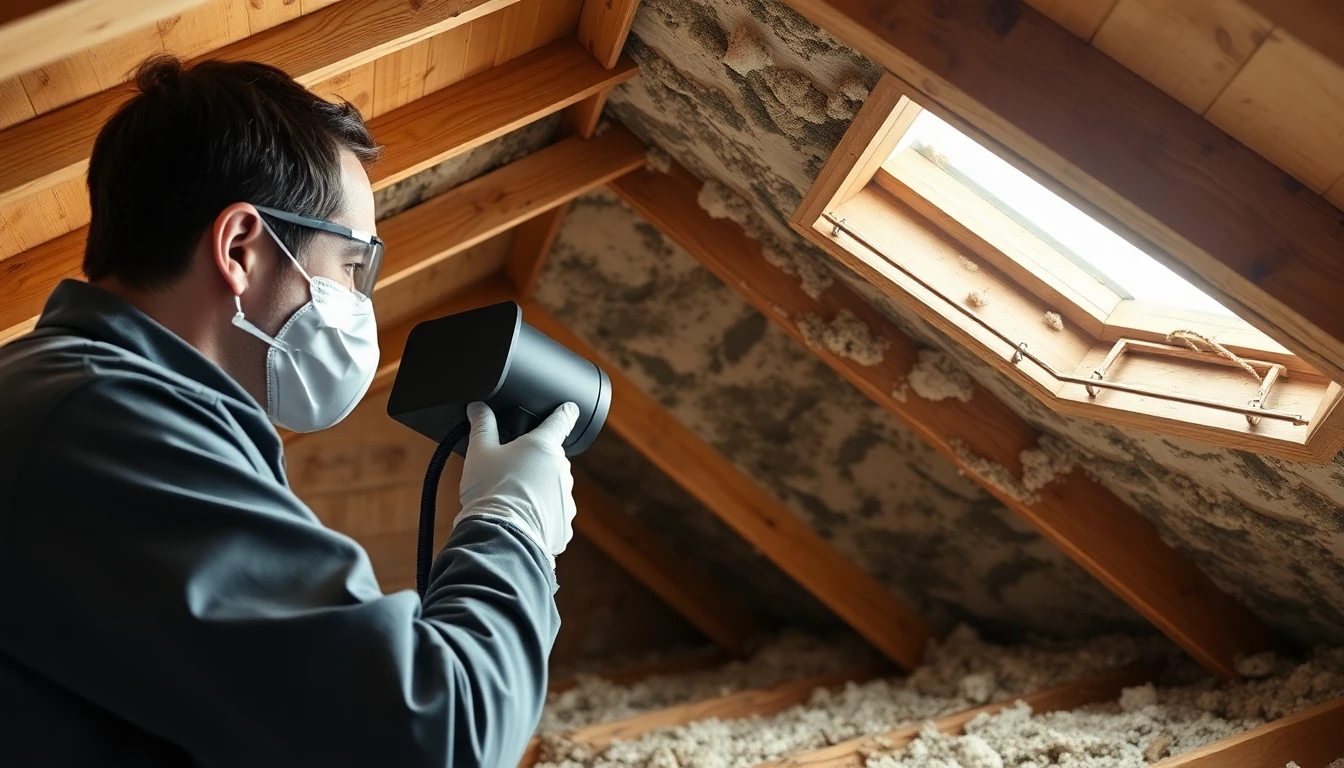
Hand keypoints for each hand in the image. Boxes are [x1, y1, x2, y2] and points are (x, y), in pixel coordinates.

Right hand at [454, 401, 578, 566]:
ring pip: (553, 487)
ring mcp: (566, 498)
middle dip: (536, 463)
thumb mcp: (480, 452)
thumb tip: (479, 407)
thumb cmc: (490, 490)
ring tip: (512, 500)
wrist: (500, 536)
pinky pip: (553, 514)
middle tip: (511, 473)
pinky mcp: (564, 523)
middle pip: (552, 459)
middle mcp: (562, 469)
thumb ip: (482, 425)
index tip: (569, 409)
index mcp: (543, 445)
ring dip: (539, 490)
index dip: (565, 412)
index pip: (562, 419)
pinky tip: (521, 519)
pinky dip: (540, 516)